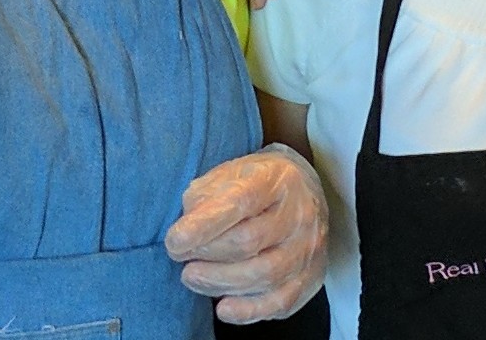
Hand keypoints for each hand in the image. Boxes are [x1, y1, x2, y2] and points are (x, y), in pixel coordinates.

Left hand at [165, 144, 327, 321]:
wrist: (302, 192)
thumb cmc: (256, 186)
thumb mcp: (228, 174)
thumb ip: (205, 196)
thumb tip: (188, 227)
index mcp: (276, 180)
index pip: (241, 202)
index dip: (204, 225)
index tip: (175, 240)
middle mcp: (299, 213)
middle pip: (249, 241)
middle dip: (207, 253)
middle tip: (180, 256)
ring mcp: (307, 247)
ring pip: (263, 275)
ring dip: (218, 282)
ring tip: (191, 276)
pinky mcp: (310, 276)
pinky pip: (280, 301)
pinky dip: (248, 310)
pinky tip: (224, 307)